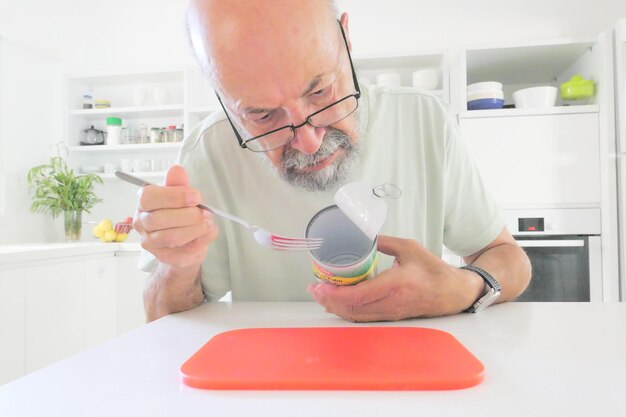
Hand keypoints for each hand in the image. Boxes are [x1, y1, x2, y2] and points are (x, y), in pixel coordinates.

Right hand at [133, 165, 217, 269]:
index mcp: (144, 203)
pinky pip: (183, 251)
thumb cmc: (182, 215)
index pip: (149, 197)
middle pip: (159, 219)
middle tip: (205, 213)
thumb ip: (179, 184)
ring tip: (208, 223)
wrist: (187, 243)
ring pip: (170, 236)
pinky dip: (200, 241)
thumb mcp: (182, 196)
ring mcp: (150, 242)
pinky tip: (207, 232)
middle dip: (187, 215)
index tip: (196, 196)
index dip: (174, 196)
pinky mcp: (165, 257)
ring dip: (194, 229)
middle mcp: (141, 222)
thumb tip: (176, 169)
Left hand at [307, 235, 482, 321]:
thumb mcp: (409, 248)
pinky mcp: (390, 316)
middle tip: (313, 288)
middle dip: (328, 301)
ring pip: (356, 316)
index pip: (358, 295)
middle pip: (352, 309)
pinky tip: (337, 302)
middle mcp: (390, 303)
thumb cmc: (433, 270)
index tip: (319, 285)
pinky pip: (363, 317)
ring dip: (335, 307)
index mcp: (395, 285)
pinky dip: (347, 310)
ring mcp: (390, 313)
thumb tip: (362, 234)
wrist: (453, 293)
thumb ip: (384, 242)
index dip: (335, 294)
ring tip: (320, 294)